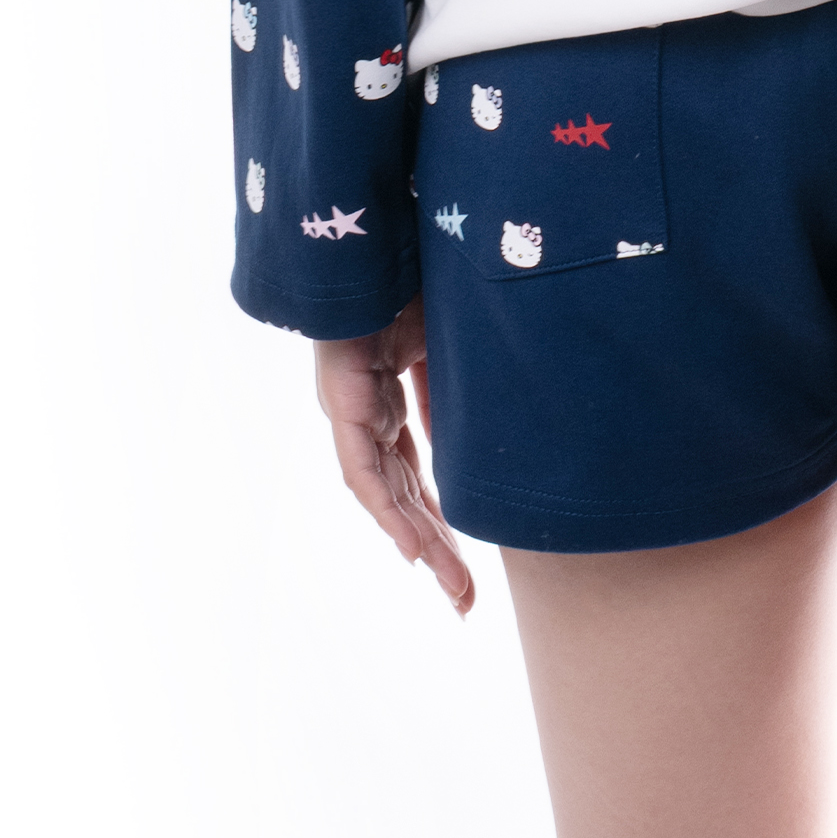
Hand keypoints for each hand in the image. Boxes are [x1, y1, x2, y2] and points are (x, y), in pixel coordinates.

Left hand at [312, 300, 472, 614]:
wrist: (377, 237)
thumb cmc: (414, 276)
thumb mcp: (455, 344)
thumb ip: (462, 390)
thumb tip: (493, 435)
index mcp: (388, 401)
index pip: (414, 477)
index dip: (439, 523)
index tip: (465, 565)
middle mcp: (366, 414)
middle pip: (402, 497)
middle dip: (437, 550)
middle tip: (465, 600)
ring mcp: (351, 410)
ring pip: (385, 496)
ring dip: (420, 544)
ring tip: (453, 589)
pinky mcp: (343, 401)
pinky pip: (364, 472)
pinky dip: (389, 511)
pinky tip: (412, 549)